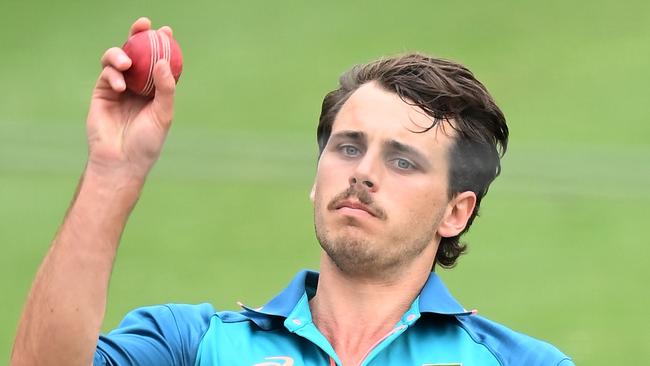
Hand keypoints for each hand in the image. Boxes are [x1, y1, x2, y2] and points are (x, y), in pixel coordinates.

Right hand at [86, 17, 176, 178]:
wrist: (122, 160)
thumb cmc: (147, 142)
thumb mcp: (163, 114)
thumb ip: (165, 88)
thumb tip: (163, 61)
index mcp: (156, 90)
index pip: (159, 62)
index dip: (162, 45)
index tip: (166, 31)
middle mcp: (138, 86)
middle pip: (137, 54)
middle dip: (138, 36)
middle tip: (143, 25)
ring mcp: (119, 88)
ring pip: (118, 60)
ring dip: (121, 55)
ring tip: (127, 64)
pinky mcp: (102, 93)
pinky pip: (106, 74)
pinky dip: (113, 75)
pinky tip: (121, 86)